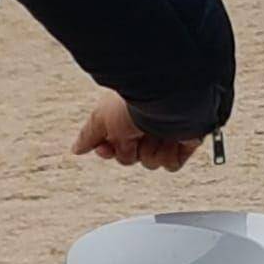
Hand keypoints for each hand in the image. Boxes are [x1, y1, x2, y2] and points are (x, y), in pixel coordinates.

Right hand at [71, 92, 201, 171]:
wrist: (169, 99)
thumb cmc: (135, 103)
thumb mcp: (101, 118)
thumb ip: (89, 135)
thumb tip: (76, 149)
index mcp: (129, 117)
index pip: (115, 147)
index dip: (109, 151)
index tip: (107, 147)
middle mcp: (148, 126)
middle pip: (131, 158)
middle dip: (129, 150)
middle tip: (134, 134)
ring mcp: (168, 135)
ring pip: (151, 163)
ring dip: (150, 150)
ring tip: (156, 132)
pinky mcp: (186, 142)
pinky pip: (172, 165)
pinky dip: (170, 154)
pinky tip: (171, 139)